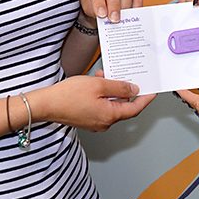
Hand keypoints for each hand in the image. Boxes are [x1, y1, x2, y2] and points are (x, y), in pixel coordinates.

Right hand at [35, 74, 154, 131]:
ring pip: (111, 105)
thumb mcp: (98, 85)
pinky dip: (102, 95)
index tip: (153, 91)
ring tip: (106, 75)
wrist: (45, 104)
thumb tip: (133, 90)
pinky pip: (101, 106)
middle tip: (128, 77)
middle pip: (123, 107)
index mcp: (110, 116)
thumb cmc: (68, 95)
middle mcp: (104, 122)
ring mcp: (95, 122)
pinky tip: (96, 82)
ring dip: (112, 90)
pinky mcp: (87, 119)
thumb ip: (119, 88)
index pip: (135, 109)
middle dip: (126, 91)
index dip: (145, 99)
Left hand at [78, 0, 142, 22]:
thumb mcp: (86, 2)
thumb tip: (105, 16)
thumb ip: (94, 8)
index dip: (98, 0)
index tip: (102, 14)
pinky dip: (136, 1)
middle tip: (114, 18)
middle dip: (114, 3)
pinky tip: (133, 11)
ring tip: (123, 17)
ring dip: (125, 4)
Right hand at [183, 0, 198, 48]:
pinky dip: (182, 17)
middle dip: (189, 0)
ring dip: (184, 10)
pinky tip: (184, 23)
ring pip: (185, 0)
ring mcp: (196, 2)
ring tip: (187, 20)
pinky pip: (182, 11)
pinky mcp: (190, 11)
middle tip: (190, 12)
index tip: (197, 2)